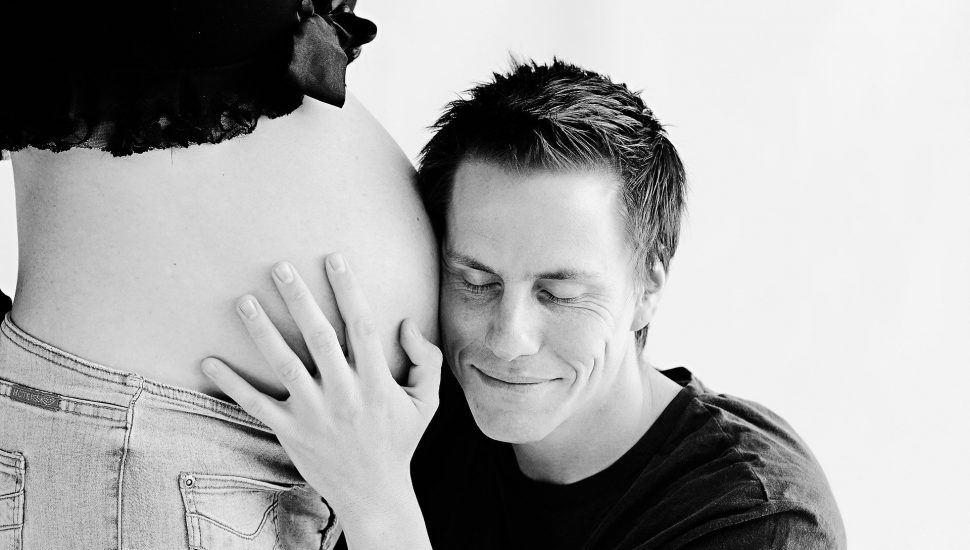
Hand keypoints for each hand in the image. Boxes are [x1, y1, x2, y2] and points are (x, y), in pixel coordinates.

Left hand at [200, 254, 440, 528]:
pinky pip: (256, 405)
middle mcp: (344, 394)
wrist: (374, 493)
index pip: (362, 326)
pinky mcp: (290, 432)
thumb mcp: (427, 401)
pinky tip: (209, 360)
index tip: (333, 259)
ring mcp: (314, 413)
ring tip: (243, 302)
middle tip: (279, 267)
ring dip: (262, 332)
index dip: (348, 289)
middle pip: (319, 337)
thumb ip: (425, 359)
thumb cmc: (399, 440)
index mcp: (376, 381)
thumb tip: (406, 322)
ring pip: (284, 365)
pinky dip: (231, 384)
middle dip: (299, 299)